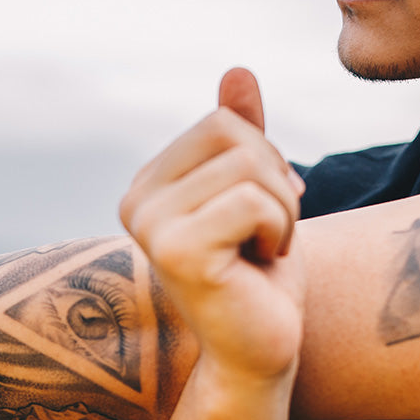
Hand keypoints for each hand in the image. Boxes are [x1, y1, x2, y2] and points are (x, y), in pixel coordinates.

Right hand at [119, 68, 305, 386]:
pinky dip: (279, 231)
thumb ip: (242, 137)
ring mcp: (150, 227)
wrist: (258, 349)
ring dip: (283, 210)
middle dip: (275, 181)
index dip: (264, 161)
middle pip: (233, 134)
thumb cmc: (257, 275)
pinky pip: (255, 201)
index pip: (221, 122)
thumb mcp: (255, 192)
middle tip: (265, 234)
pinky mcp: (175, 251)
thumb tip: (236, 70)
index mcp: (147, 187)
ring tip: (263, 250)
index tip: (259, 214)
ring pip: (250, 167)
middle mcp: (136, 203)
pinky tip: (261, 264)